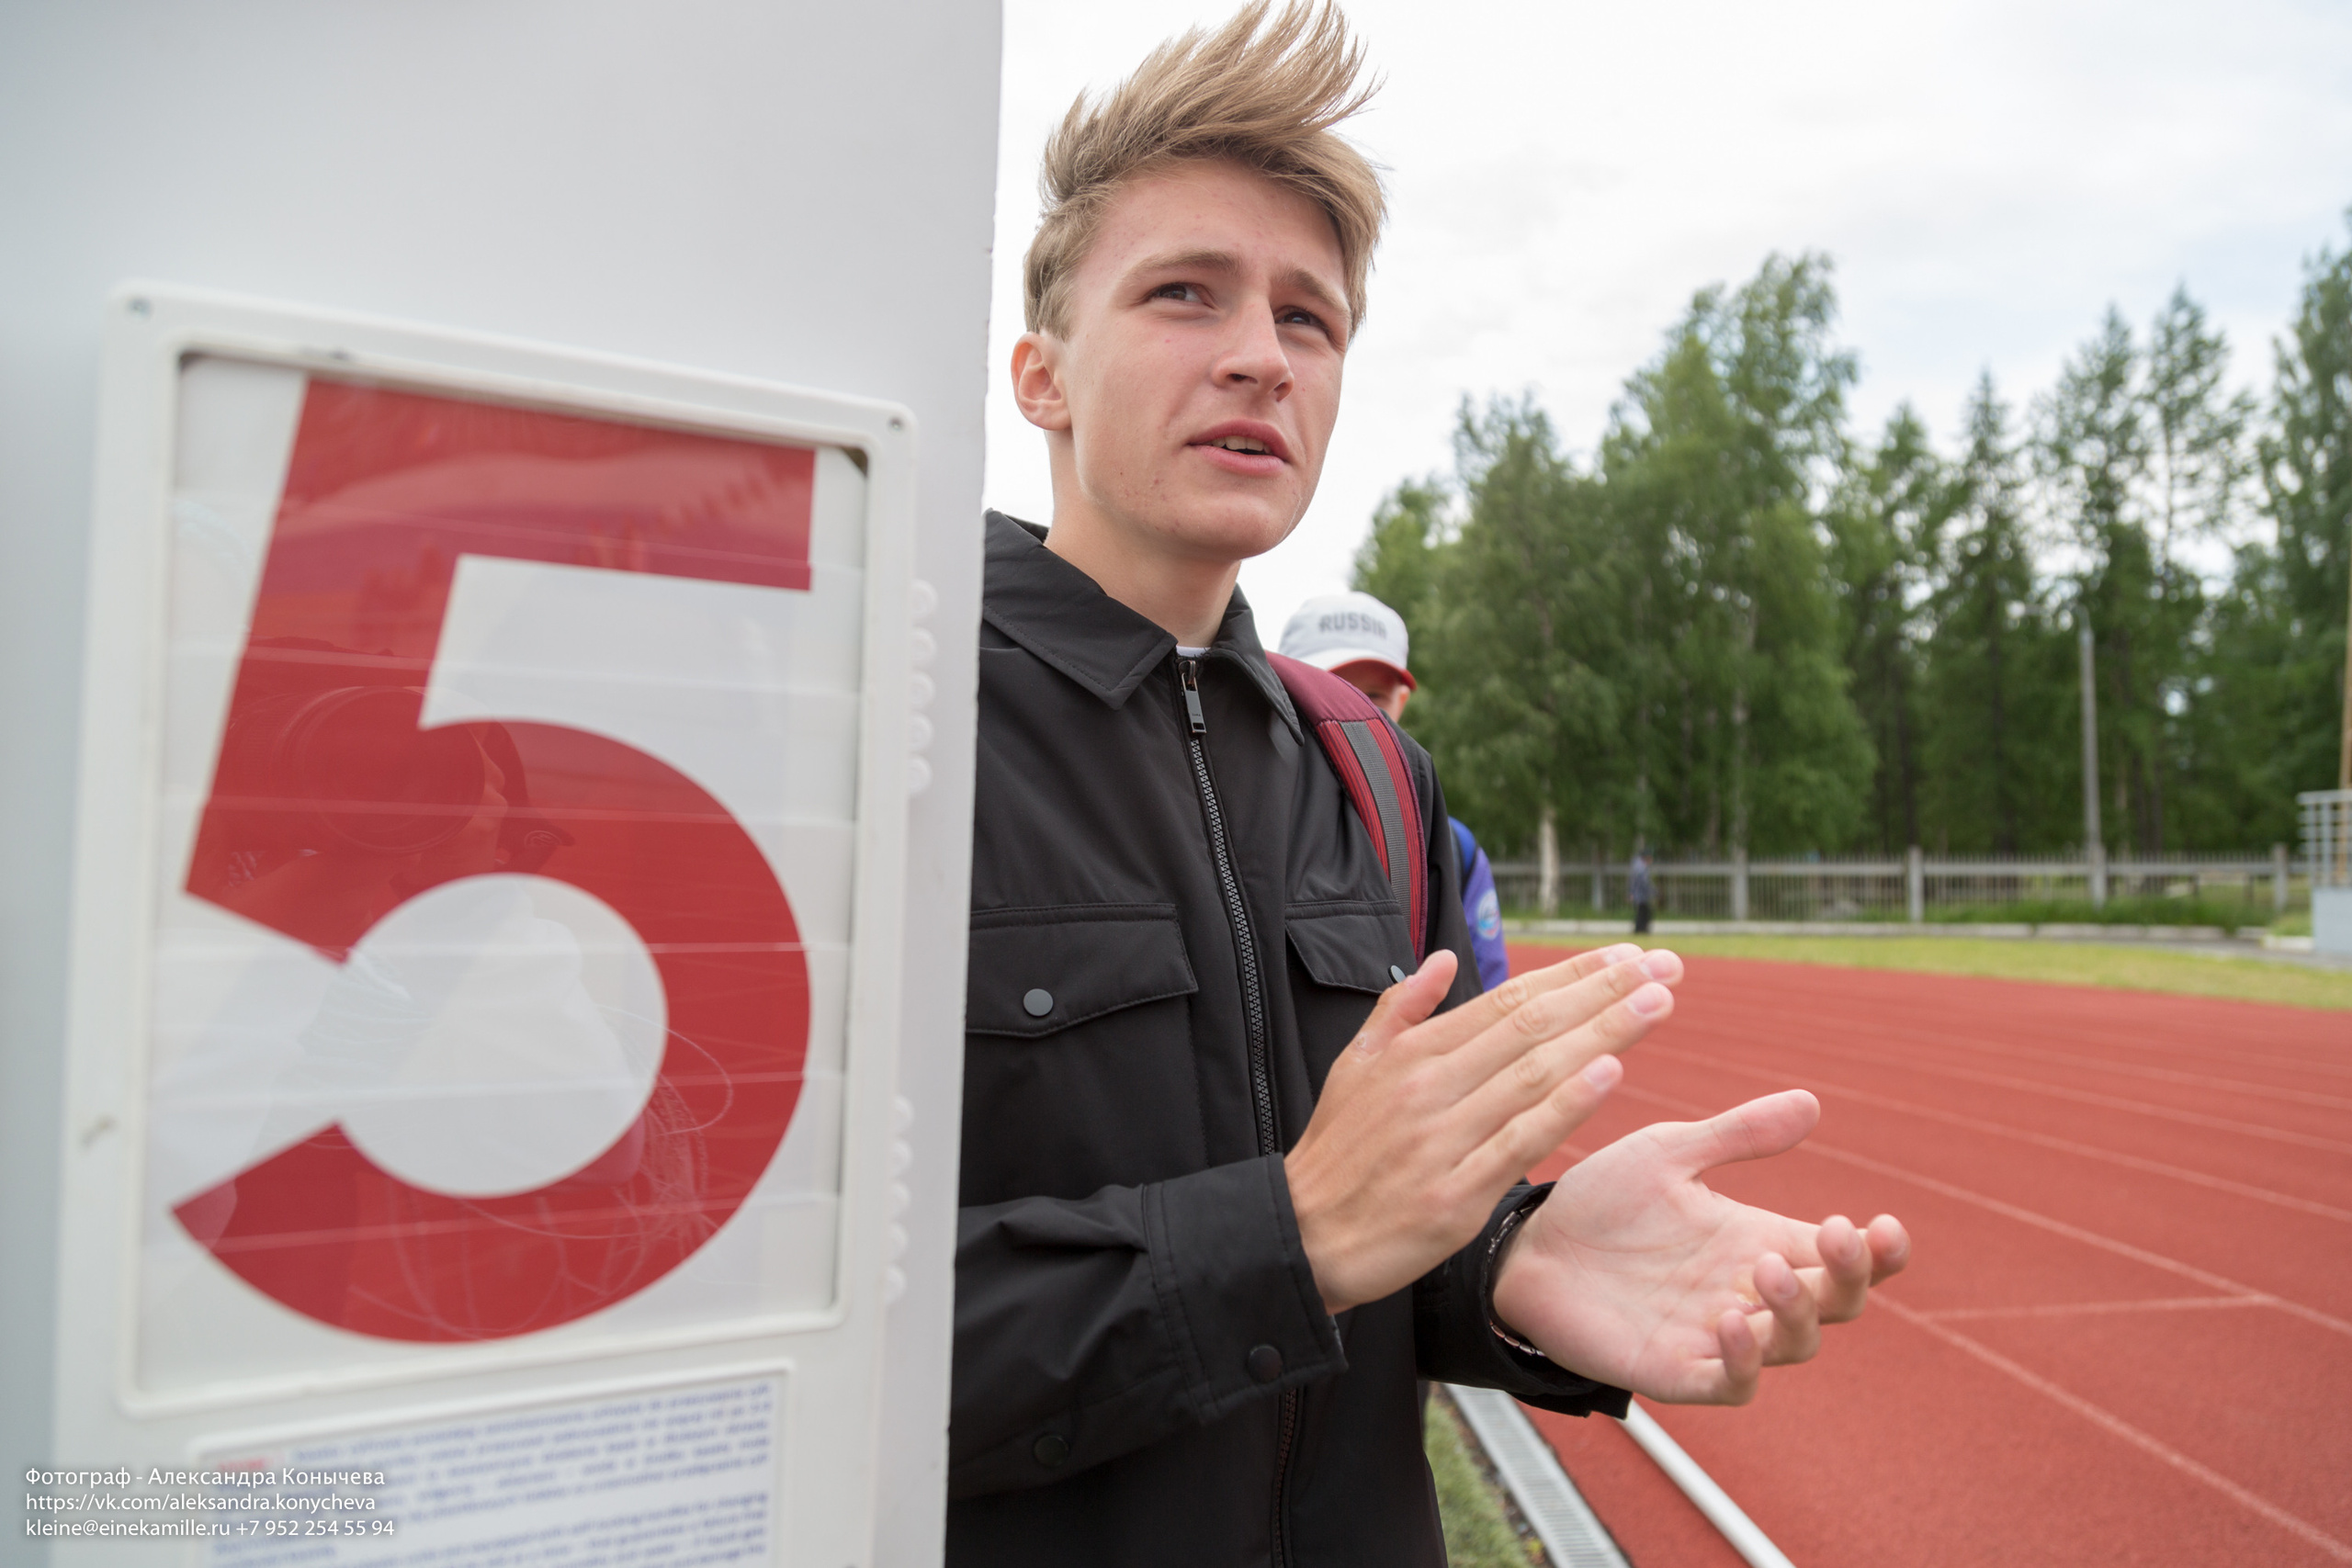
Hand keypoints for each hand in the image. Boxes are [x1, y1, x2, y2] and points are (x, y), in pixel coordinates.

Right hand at [1284, 943, 1683, 1314]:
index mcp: (1414, 1053)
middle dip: (1605, 993)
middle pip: (1533, 1027)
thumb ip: (1399, 1010)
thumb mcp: (1353, 1066)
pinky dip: (1565, 1107)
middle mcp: (1432, 1086)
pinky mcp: (1454, 1196)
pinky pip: (1519, 1142)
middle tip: (1665, 968)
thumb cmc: (1336, 1152)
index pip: (1509, 1000)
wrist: (1304, 1237)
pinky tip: (1608, 1076)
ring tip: (1655, 1006)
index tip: (1628, 957)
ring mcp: (1444, 1140)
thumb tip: (1439, 958)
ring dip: (1602, 1036)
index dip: (1573, 975)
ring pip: (1535, 1076)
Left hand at [1490, 1089, 1910, 1403]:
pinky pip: (1731, 1384)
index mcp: (1758, 1239)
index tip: (1885, 1225)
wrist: (1527, 1246)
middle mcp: (1749, 1292)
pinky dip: (1742, 1360)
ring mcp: (1716, 1336)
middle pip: (1837, 1304)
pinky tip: (1729, 1320)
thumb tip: (1811, 1102)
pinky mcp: (1676, 1370)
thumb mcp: (1668, 1153)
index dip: (1879, 1252)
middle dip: (1849, 1276)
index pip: (1843, 1257)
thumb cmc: (1600, 1202)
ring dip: (1797, 1312)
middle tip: (1830, 1236)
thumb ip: (1736, 1135)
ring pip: (1794, 1345)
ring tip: (1771, 1270)